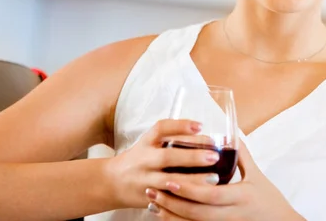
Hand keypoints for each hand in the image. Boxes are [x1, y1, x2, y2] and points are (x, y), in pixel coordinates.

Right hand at [106, 119, 222, 209]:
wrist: (111, 182)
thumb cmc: (137, 160)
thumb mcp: (148, 144)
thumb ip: (170, 138)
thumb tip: (204, 137)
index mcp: (146, 143)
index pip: (161, 129)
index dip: (180, 126)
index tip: (200, 126)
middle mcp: (144, 160)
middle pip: (167, 157)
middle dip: (191, 156)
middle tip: (214, 155)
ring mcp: (146, 180)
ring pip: (169, 182)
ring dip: (193, 180)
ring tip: (214, 177)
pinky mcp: (148, 198)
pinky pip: (169, 199)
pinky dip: (185, 198)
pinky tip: (202, 196)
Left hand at [146, 140, 302, 220]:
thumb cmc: (268, 197)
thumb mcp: (256, 174)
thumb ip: (240, 154)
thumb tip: (226, 133)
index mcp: (242, 196)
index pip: (211, 195)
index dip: (188, 189)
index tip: (169, 179)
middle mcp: (232, 214)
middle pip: (197, 212)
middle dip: (172, 202)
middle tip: (152, 189)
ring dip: (170, 215)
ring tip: (152, 202)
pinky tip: (164, 215)